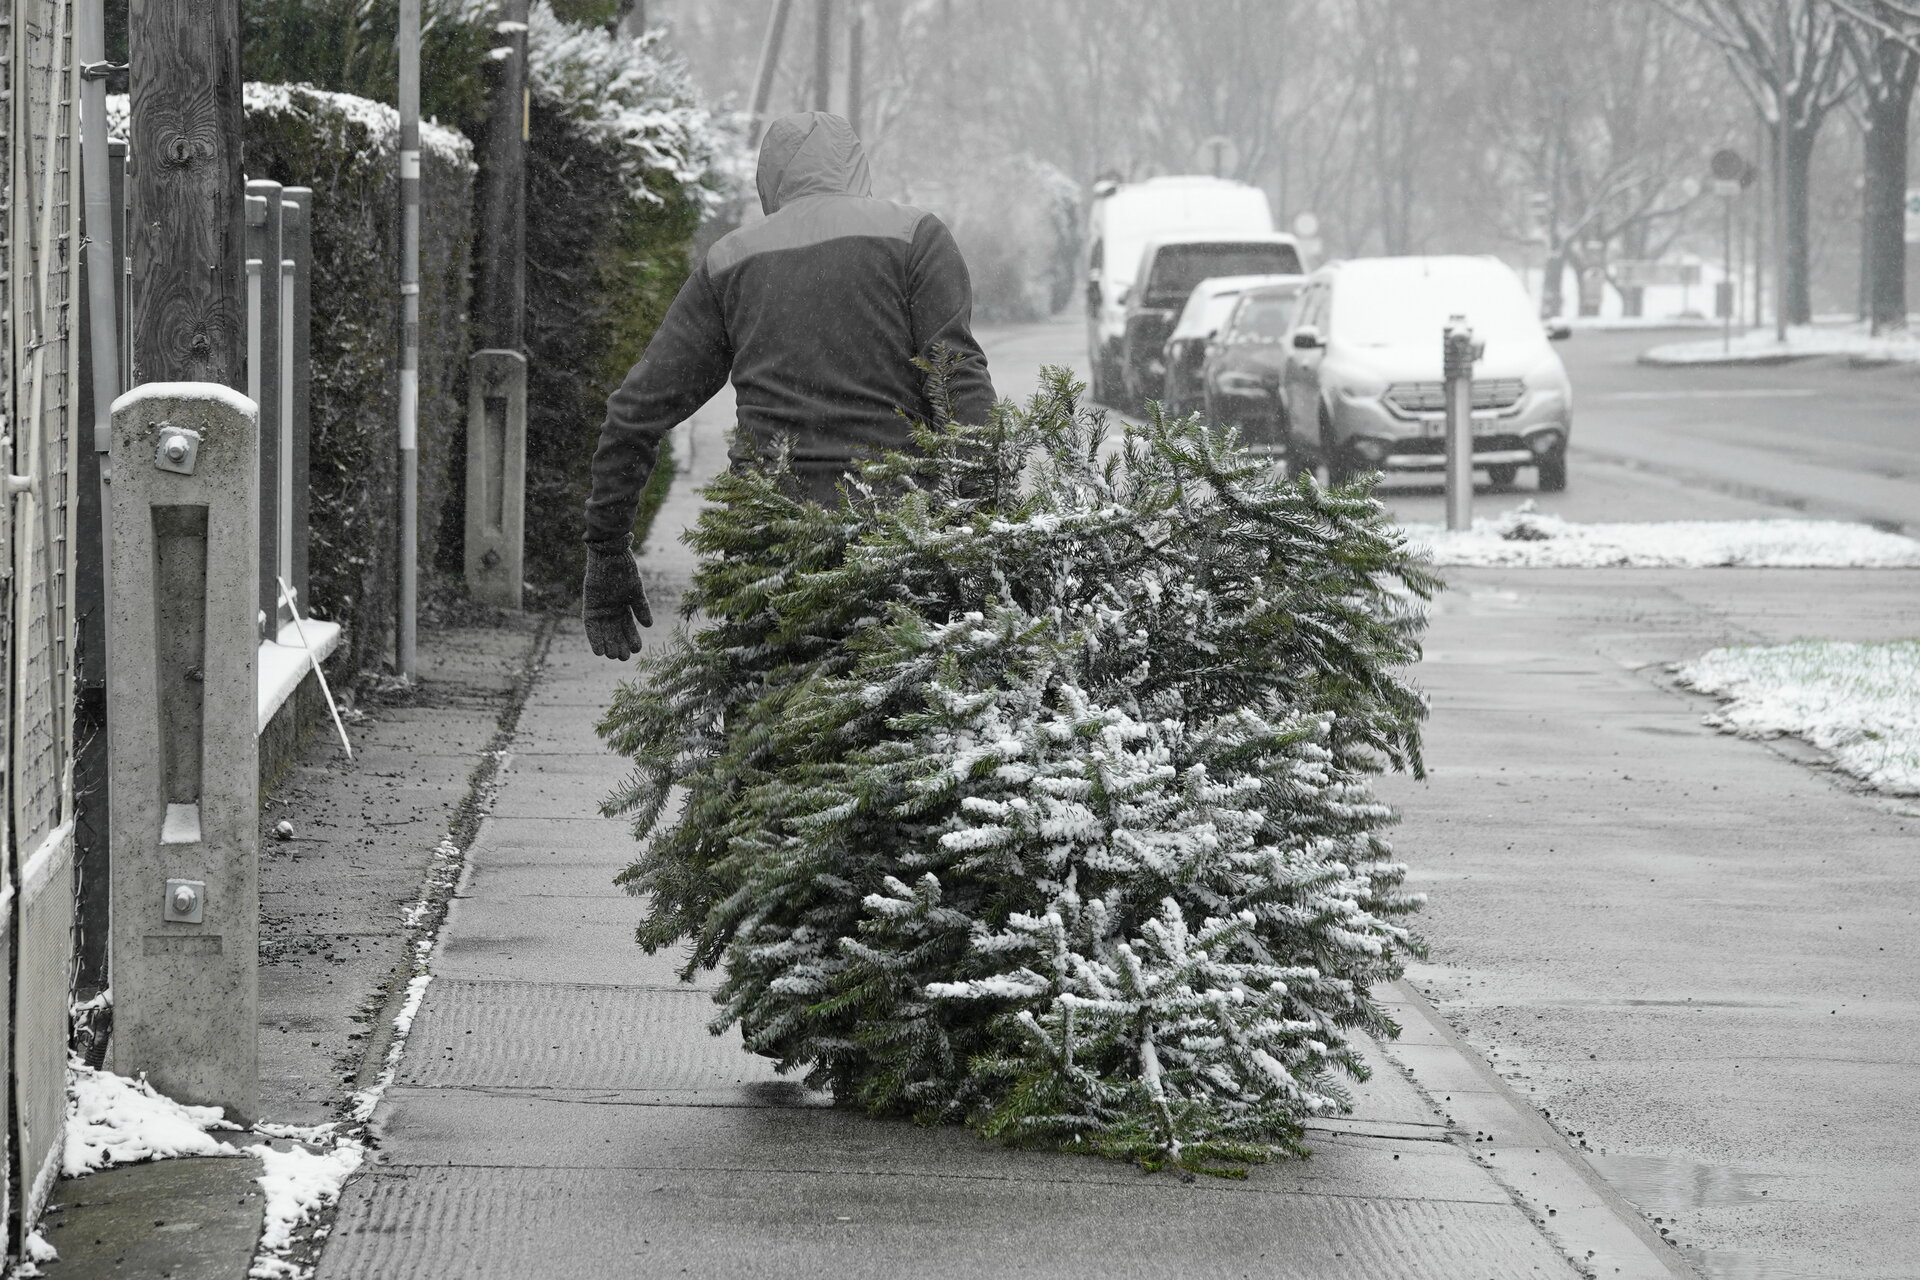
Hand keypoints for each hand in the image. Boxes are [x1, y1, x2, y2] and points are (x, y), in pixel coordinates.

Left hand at [582, 536, 652, 659]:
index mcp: (623, 605)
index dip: (631, 638)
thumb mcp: (636, 590)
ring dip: (607, 644)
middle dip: (619, 644)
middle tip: (624, 658)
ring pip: (604, 631)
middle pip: (615, 631)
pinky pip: (591, 626)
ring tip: (613, 657)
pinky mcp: (590, 606)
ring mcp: (600, 607)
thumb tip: (649, 625)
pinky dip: (594, 637)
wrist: (611, 554)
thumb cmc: (625, 568)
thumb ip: (641, 607)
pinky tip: (598, 651)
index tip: (636, 650)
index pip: (627, 626)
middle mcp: (610, 608)